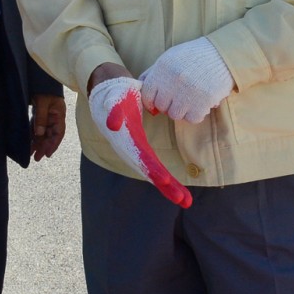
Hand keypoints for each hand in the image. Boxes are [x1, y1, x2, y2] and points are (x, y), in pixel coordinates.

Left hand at [30, 93, 67, 160]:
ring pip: (42, 133)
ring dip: (37, 143)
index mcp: (59, 116)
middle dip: (43, 147)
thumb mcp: (43, 103)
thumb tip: (39, 133)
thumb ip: (41, 118)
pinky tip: (29, 143)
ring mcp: (46, 117)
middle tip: (36, 158)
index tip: (47, 154)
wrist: (39, 79)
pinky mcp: (39, 115)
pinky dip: (33, 136)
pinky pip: (36, 128)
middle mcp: (53, 118)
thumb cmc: (44, 89)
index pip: (58, 133)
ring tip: (31, 154)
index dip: (53, 145)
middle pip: (50, 136)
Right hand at [88, 76, 191, 207]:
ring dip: (167, 186)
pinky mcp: (138, 148)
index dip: (153, 170)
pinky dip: (162, 178)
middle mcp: (130, 148)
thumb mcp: (114, 98)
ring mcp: (133, 150)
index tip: (166, 181)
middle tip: (185, 201)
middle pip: (149, 170)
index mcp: (128, 139)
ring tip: (185, 200)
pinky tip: (178, 191)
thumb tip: (113, 125)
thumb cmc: (117, 94)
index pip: (142, 158)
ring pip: (150, 172)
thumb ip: (113, 109)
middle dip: (166, 186)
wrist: (108, 92)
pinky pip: (150, 166)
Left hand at [139, 37, 232, 123]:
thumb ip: (154, 72)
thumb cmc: (194, 56)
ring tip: (191, 100)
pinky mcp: (203, 101)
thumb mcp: (170, 57)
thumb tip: (140, 87)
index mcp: (162, 68)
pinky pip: (192, 118)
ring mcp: (188, 92)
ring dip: (182, 110)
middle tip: (179, 99)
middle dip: (168, 105)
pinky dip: (196, 114)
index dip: (150, 101)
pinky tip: (201, 103)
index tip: (155, 104)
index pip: (146, 93)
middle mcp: (173, 80)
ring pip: (175, 115)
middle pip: (161, 106)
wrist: (223, 55)